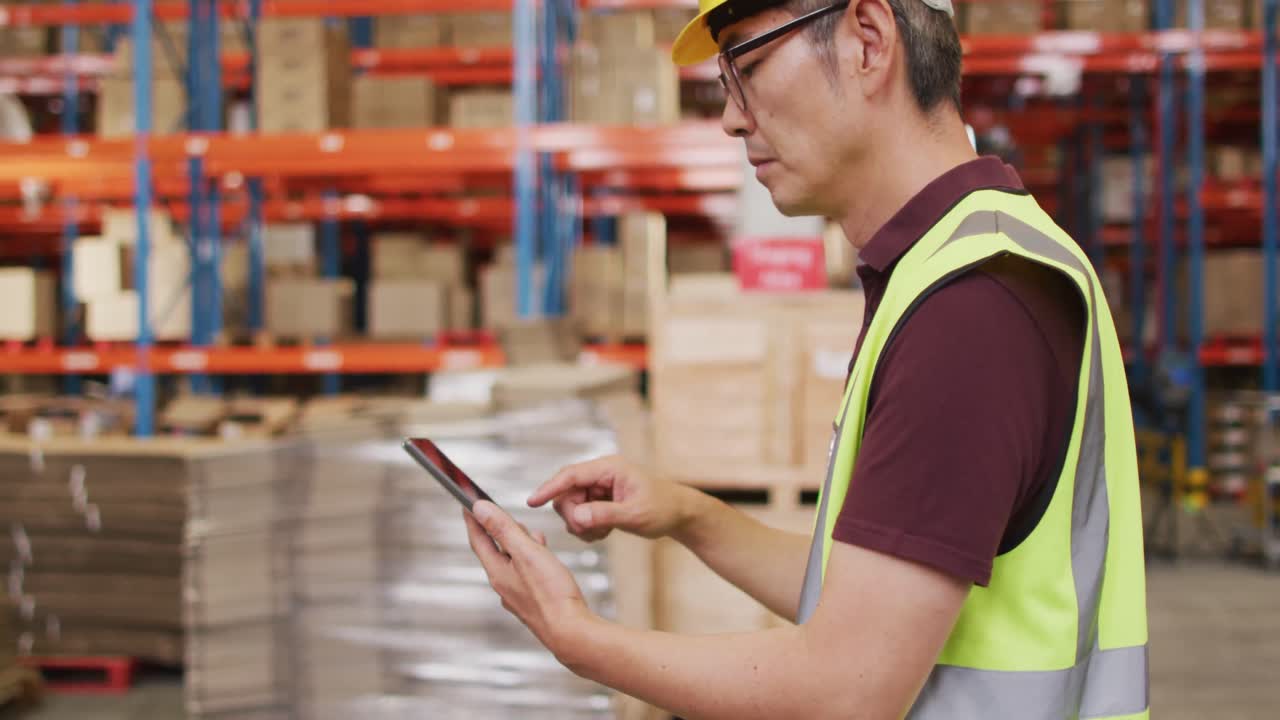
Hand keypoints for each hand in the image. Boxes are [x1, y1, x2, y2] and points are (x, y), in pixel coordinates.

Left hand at [464, 501, 596, 664]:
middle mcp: (504, 585)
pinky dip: (531, 559)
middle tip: (506, 515)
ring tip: (532, 535)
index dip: (473, 520)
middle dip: (500, 530)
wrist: (570, 631)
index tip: (467, 504)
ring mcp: (518, 595)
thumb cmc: (552, 594)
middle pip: (495, 550)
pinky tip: (544, 558)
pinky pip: (525, 573)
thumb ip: (503, 530)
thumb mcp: (526, 552)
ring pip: (512, 562)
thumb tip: (480, 509)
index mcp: (497, 572)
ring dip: (519, 545)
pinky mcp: (533, 601)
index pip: (478, 540)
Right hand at [528, 455, 693, 541]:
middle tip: (592, 531)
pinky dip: (587, 528)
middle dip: (574, 516)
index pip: (570, 475)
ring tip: (604, 532)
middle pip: (566, 494)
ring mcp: (598, 489)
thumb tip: (578, 517)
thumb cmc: (663, 508)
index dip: (549, 488)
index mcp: (609, 468)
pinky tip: (604, 532)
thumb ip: (605, 515)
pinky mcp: (599, 502)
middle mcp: (600, 475)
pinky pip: (579, 515)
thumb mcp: (635, 514)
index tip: (532, 502)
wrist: (679, 514)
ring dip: (582, 525)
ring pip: (571, 507)